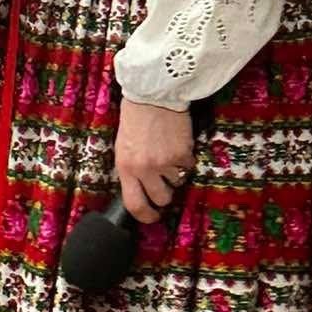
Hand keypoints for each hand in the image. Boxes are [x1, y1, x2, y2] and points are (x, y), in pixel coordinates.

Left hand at [113, 99, 194, 224]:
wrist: (152, 94)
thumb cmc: (135, 119)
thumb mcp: (123, 147)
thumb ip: (131, 170)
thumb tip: (141, 190)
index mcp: (125, 167)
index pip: (134, 204)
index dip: (145, 216)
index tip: (152, 216)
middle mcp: (144, 169)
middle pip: (161, 198)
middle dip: (164, 193)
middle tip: (164, 182)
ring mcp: (165, 163)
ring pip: (176, 183)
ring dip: (175, 172)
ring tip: (168, 152)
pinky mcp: (183, 154)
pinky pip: (188, 166)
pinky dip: (185, 159)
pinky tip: (177, 144)